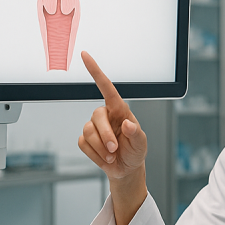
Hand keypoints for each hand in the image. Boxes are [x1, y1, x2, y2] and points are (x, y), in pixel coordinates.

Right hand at [77, 51, 146, 179]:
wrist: (126, 168)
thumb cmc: (135, 151)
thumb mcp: (141, 143)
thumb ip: (136, 133)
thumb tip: (127, 123)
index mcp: (120, 111)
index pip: (106, 88)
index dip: (96, 72)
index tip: (85, 56)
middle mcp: (105, 115)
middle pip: (96, 116)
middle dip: (105, 135)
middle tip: (115, 148)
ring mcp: (94, 127)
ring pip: (88, 132)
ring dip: (101, 147)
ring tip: (112, 154)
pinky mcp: (86, 139)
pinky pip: (83, 143)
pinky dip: (95, 154)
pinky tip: (104, 156)